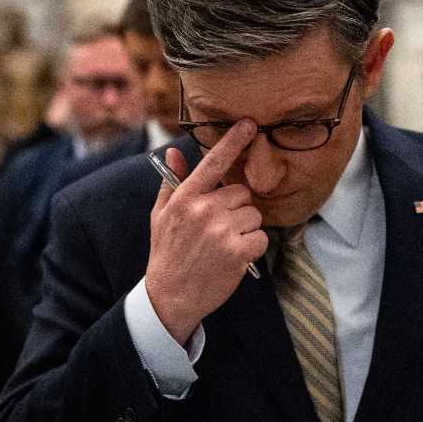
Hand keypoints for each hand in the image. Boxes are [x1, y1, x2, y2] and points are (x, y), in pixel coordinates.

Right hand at [145, 121, 267, 343]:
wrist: (171, 297)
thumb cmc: (167, 253)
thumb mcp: (162, 215)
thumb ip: (172, 182)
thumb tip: (172, 151)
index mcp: (185, 198)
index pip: (213, 162)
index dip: (233, 141)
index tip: (249, 124)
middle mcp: (204, 210)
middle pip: (241, 193)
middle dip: (236, 208)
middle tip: (220, 228)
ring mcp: (222, 231)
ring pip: (253, 215)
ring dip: (245, 229)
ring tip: (224, 245)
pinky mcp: (238, 252)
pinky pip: (261, 237)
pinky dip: (253, 248)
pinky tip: (234, 258)